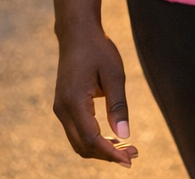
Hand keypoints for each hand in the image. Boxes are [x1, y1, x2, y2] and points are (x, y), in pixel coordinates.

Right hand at [53, 28, 137, 166]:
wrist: (77, 35)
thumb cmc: (99, 50)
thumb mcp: (115, 74)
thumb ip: (118, 105)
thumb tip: (125, 135)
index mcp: (74, 102)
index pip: (91, 139)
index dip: (110, 153)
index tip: (129, 160)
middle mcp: (62, 110)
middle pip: (83, 146)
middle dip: (107, 154)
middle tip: (134, 155)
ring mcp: (61, 109)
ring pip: (78, 142)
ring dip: (101, 149)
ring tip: (127, 148)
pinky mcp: (64, 107)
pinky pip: (77, 131)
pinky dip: (94, 140)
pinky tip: (113, 138)